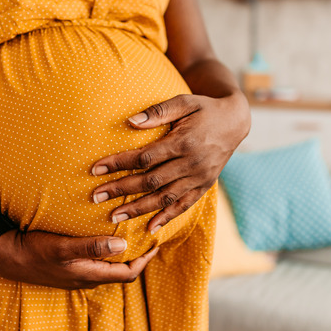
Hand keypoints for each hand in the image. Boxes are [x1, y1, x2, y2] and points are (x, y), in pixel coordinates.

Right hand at [0, 229, 159, 289]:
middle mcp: (87, 277)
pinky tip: (105, 236)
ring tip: (131, 235)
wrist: (8, 257)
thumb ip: (92, 247)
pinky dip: (107, 251)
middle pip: (121, 271)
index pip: (128, 273)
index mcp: (90, 274)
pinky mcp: (69, 267)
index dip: (145, 260)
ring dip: (122, 254)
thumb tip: (122, 246)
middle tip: (147, 236)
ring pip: (109, 267)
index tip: (156, 243)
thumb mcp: (63, 247)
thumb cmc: (35, 251)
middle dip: (137, 256)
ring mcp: (77, 274)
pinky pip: (96, 262)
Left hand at [89, 92, 250, 233]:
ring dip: (138, 209)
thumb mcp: (184, 102)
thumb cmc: (203, 109)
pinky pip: (184, 206)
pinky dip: (167, 218)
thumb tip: (130, 121)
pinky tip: (149, 228)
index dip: (119, 164)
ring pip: (165, 198)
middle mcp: (192, 164)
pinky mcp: (204, 186)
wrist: (235, 121)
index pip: (144, 158)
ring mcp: (199, 178)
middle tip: (95, 197)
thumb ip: (157, 112)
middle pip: (150, 181)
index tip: (96, 169)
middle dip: (121, 190)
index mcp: (183, 142)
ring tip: (114, 216)